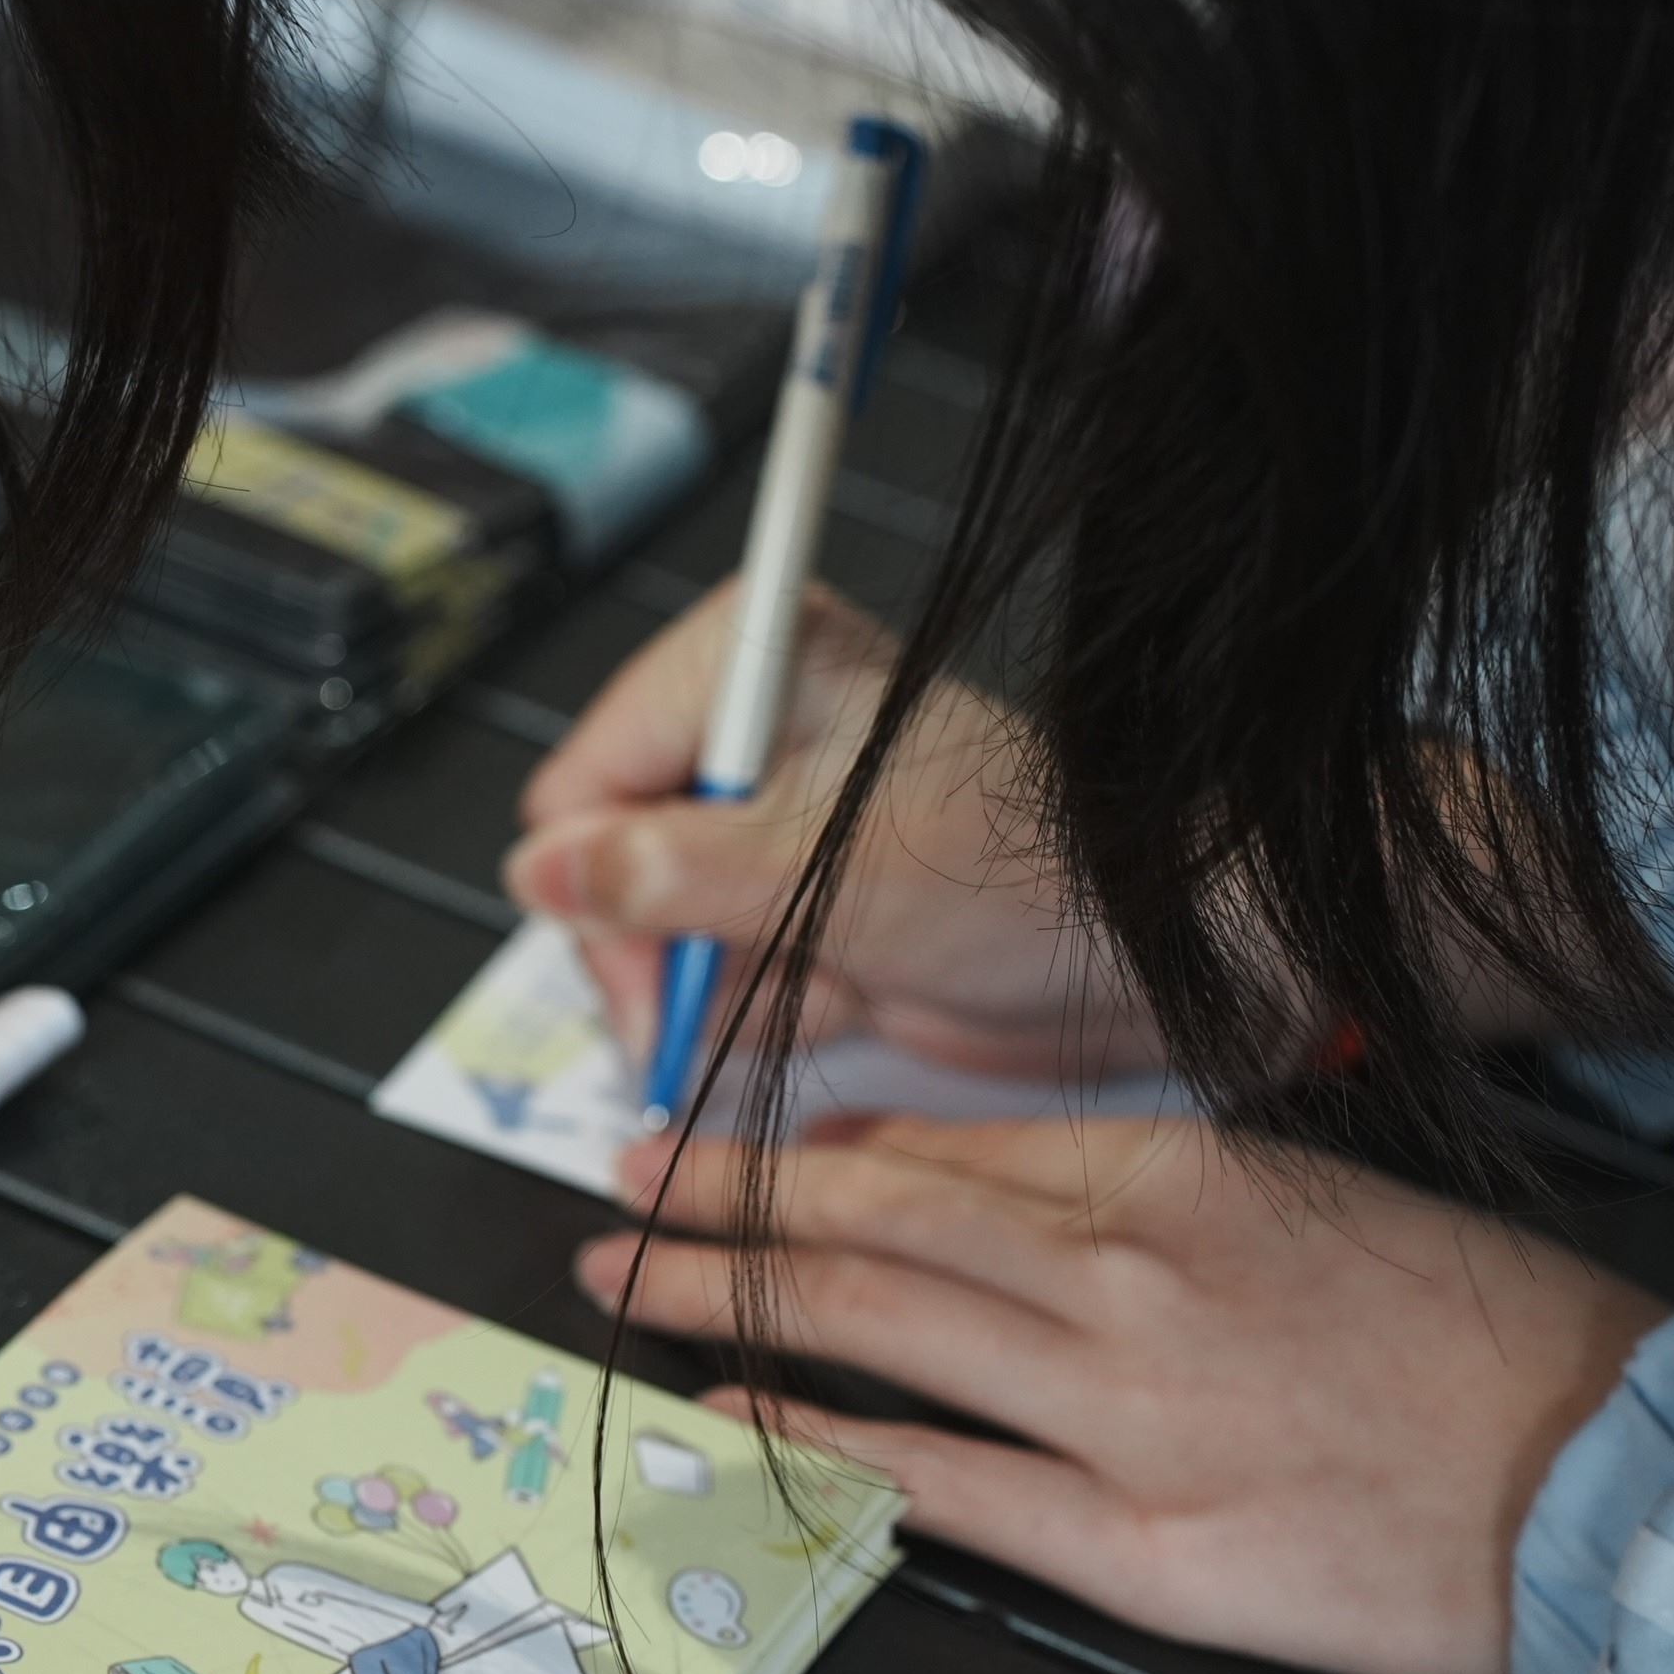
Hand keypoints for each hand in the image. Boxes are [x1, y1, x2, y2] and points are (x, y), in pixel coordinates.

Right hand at [502, 577, 1166, 1082]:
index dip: (601, 891)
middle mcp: (749, 732)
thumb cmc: (1014, 878)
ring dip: (739, 990)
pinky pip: (724, 975)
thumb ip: (666, 873)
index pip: (582, 785)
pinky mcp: (800, 901)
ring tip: (836, 980)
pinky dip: (777, 1008)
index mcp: (749, 664)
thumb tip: (542, 873)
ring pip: (660, 939)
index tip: (654, 973)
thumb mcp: (822, 872)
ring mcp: (771, 823)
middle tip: (732, 1009)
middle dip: (672, 958)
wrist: (1131, 956)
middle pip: (605, 870)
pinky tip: (853, 994)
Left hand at [576, 1119, 1664, 1673]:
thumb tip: (1006, 1195)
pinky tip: (739, 1414)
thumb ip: (1159, 1195)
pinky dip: (826, 1440)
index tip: (719, 1131)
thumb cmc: (1485, 1341)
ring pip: (878, 1329)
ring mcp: (1122, 1415)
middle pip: (873, 1221)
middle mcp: (1127, 1277)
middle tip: (616, 1185)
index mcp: (1179, 1175)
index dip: (806, 1140)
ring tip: (626, 1281)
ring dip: (730, 1295)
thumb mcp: (1317, 1203)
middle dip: (722, 1197)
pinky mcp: (1140, 1549)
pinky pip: (941, 1485)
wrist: (1612, 1474)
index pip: (942, 1145)